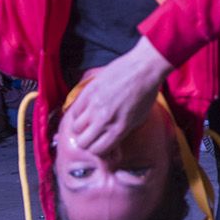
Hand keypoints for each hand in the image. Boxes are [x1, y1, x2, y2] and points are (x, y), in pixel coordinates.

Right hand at [64, 36, 172, 154]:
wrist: (143, 68)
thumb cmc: (146, 94)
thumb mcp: (139, 119)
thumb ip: (122, 132)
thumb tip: (110, 143)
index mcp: (120, 129)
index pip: (98, 151)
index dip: (98, 150)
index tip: (100, 146)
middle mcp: (104, 120)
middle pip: (83, 143)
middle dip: (87, 142)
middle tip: (92, 135)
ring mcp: (94, 106)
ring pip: (75, 128)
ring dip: (81, 128)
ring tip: (88, 122)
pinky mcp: (88, 92)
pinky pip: (73, 111)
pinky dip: (77, 114)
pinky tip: (85, 111)